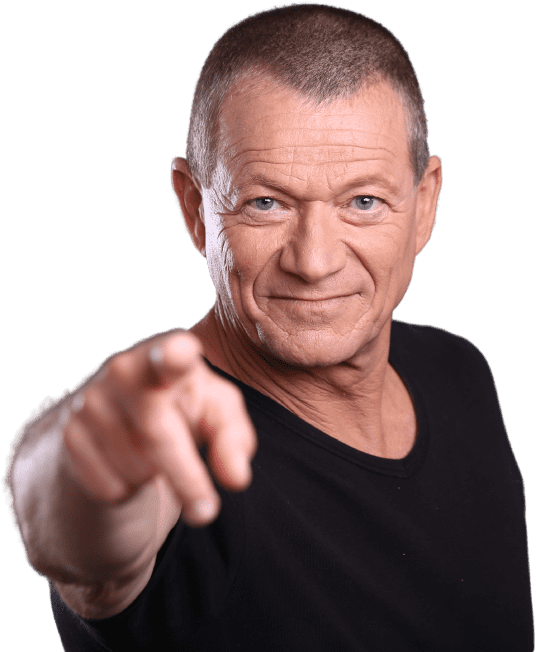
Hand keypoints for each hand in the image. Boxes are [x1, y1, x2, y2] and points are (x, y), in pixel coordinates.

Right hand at [62, 331, 256, 525]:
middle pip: (157, 434)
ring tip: (154, 451)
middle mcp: (125, 370)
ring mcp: (92, 401)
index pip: (170, 354)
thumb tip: (236, 479)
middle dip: (185, 477)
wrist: (126, 412)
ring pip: (135, 468)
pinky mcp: (71, 434)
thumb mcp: (218, 415)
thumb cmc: (185, 405)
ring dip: (155, 477)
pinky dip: (129, 488)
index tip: (179, 353)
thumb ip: (234, 440)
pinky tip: (127, 460)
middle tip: (206, 512)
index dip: (173, 355)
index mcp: (169, 355)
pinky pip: (110, 486)